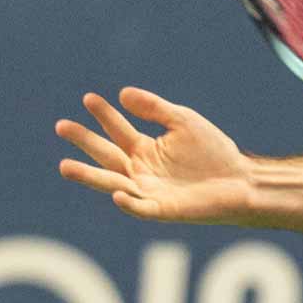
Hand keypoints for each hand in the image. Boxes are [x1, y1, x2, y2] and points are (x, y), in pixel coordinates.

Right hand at [55, 87, 252, 223]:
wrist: (240, 180)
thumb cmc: (213, 151)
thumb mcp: (183, 122)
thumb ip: (155, 109)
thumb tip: (123, 93)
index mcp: (143, 149)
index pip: (117, 130)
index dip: (104, 114)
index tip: (88, 97)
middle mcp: (139, 171)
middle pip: (106, 155)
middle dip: (85, 141)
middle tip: (62, 126)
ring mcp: (147, 191)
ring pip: (112, 183)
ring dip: (89, 176)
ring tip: (64, 166)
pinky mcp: (162, 209)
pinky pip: (140, 207)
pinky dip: (128, 202)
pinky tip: (118, 192)